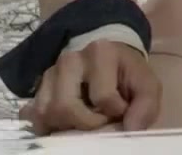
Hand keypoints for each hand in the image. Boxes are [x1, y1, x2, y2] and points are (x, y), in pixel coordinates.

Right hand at [18, 40, 160, 135]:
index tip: (122, 108)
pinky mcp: (38, 89)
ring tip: (84, 120)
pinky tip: (67, 123)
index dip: (115, 112)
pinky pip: (35, 116)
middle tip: (100, 120)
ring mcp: (50, 74)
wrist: (109, 62)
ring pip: (46, 113)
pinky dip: (50, 126)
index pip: (102, 97)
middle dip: (86, 123)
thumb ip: (146, 105)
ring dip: (66, 126)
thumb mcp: (146, 86)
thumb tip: (131, 128)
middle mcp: (70, 60)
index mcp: (100, 52)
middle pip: (65, 106)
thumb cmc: (127, 76)